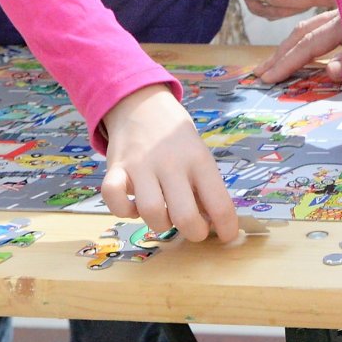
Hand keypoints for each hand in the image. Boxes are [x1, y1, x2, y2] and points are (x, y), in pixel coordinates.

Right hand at [98, 84, 241, 243]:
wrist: (141, 104)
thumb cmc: (176, 140)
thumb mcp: (199, 155)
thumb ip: (204, 188)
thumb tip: (215, 225)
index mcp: (198, 160)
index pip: (219, 203)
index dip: (227, 228)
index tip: (227, 236)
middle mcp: (171, 163)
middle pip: (185, 216)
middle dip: (194, 233)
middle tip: (194, 228)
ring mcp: (140, 166)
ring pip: (151, 213)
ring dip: (159, 223)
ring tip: (164, 212)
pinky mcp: (115, 169)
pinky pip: (114, 200)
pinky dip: (124, 211)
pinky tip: (133, 205)